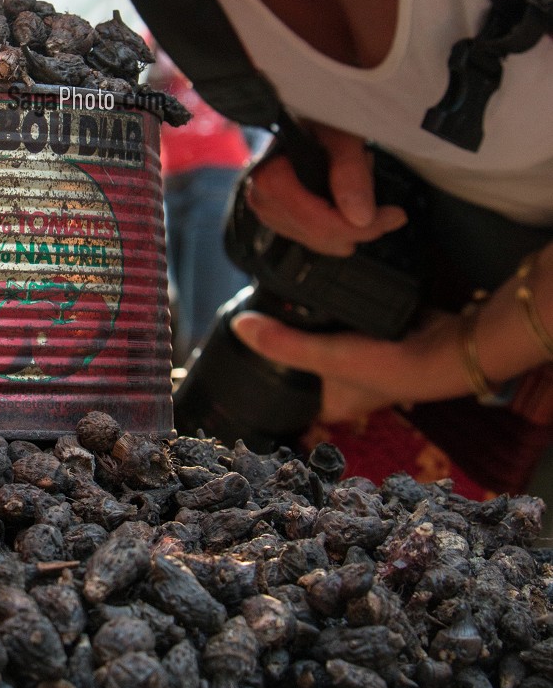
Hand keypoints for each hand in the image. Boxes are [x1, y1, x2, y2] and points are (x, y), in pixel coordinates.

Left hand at [231, 307, 469, 422]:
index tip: (237, 353)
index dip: (262, 378)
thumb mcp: (329, 358)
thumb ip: (285, 344)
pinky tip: (313, 283)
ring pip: (320, 336)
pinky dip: (331, 303)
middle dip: (283, 339)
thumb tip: (240, 328)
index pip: (285, 397)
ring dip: (308, 319)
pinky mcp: (372, 330)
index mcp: (330, 404)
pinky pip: (341, 316)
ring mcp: (359, 356)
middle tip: (255, 311)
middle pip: (300, 361)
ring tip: (276, 294)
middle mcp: (343, 385)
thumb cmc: (391, 366)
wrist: (448, 346)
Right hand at [244, 122, 407, 256]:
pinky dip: (334, 223)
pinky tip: (343, 201)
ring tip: (357, 189)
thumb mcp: (340, 135)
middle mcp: (262, 197)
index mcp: (272, 177)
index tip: (392, 217)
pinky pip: (311, 234)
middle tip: (386, 211)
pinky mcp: (274, 213)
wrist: (295, 114)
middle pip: (319, 235)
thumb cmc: (314, 117)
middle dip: (357, 226)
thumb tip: (361, 217)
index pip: (318, 222)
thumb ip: (350, 172)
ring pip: (317, 240)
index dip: (360, 227)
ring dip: (346, 223)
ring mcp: (266, 208)